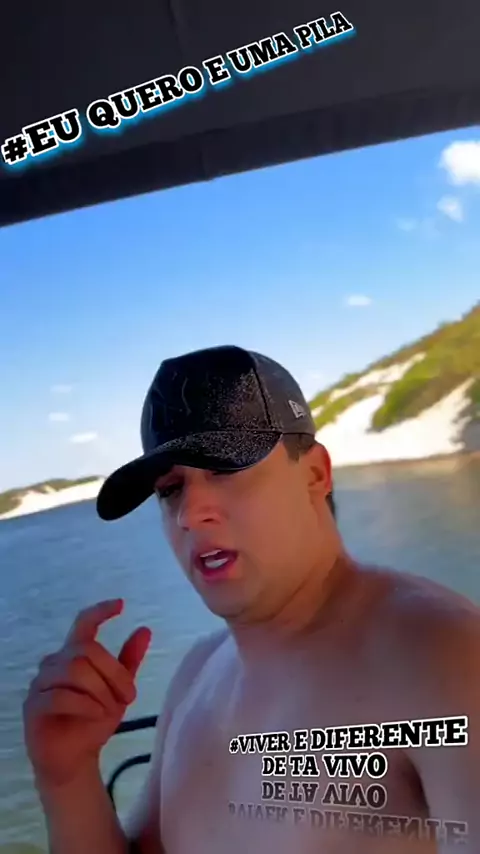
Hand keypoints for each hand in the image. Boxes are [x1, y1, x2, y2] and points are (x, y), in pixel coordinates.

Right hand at [23, 598, 150, 789]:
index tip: (121, 605)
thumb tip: (145, 629)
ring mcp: (40, 684)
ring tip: (109, 710)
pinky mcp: (33, 706)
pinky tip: (96, 715)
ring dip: (100, 691)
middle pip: (86, 650)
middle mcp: (54, 663)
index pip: (83, 624)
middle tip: (128, 697)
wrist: (76, 760)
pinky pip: (60, 696)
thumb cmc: (94, 721)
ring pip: (75, 671)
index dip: (100, 611)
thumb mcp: (118, 691)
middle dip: (113, 673)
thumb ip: (128, 662)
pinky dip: (85, 705)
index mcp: (74, 655)